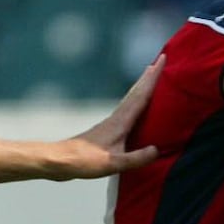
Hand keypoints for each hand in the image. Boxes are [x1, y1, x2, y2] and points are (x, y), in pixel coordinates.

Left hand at [54, 58, 162, 177]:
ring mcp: (110, 123)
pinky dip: (134, 100)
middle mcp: (116, 118)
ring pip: (130, 98)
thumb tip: (157, 149)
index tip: (162, 59)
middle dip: (149, 76)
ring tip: (150, 77)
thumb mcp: (113, 164)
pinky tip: (135, 106)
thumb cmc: (85, 161)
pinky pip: (126, 109)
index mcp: (121, 123)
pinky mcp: (106, 129)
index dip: (153, 78)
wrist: (60, 160)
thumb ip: (136, 158)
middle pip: (136, 92)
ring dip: (142, 86)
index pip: (141, 96)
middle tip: (161, 60)